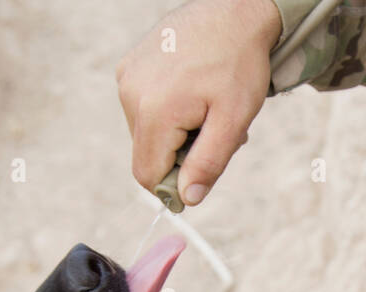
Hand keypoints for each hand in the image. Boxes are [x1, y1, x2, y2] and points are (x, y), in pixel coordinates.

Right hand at [116, 0, 280, 206]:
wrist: (234, 11)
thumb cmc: (239, 65)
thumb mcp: (233, 121)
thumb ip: (208, 163)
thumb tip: (186, 199)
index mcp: (154, 112)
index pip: (149, 176)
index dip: (175, 184)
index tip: (203, 170)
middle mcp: (131, 94)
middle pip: (148, 156)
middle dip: (181, 155)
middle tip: (214, 131)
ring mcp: (127, 77)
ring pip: (146, 133)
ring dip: (176, 134)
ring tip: (206, 108)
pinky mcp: (129, 66)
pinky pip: (143, 108)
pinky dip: (168, 111)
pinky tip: (192, 91)